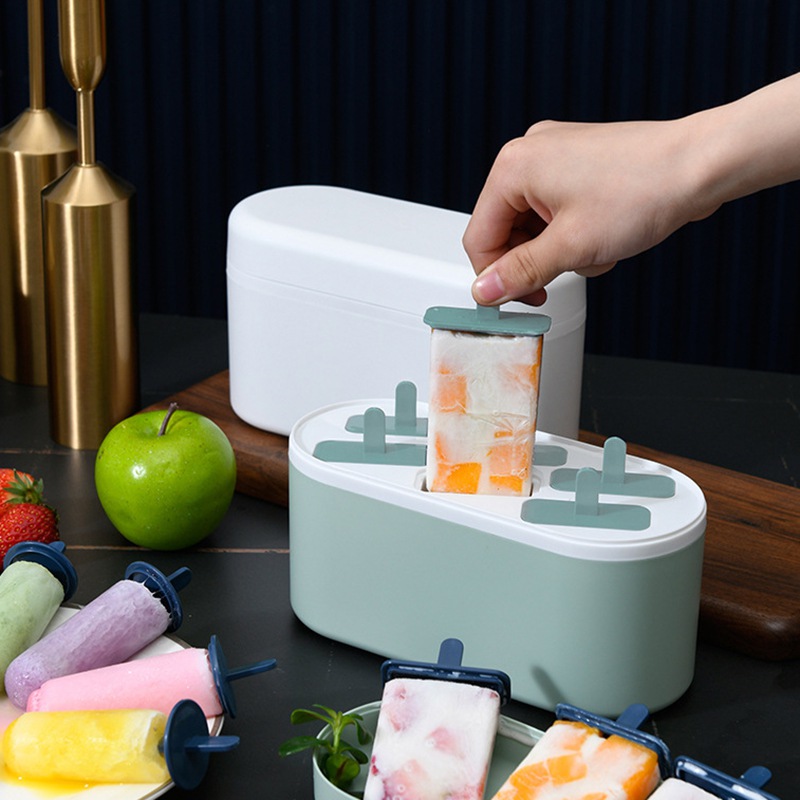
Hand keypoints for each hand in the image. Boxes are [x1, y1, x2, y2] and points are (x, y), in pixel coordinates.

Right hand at [463, 117, 717, 304]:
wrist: (701, 165)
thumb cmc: (644, 189)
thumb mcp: (571, 246)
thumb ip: (520, 272)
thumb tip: (485, 291)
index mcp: (513, 167)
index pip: (479, 237)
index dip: (495, 277)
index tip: (514, 300)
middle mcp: (530, 154)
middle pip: (505, 231)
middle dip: (534, 261)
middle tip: (556, 281)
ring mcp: (555, 156)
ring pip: (534, 226)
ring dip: (559, 250)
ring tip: (594, 251)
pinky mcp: (578, 164)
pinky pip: (557, 212)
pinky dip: (575, 233)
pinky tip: (604, 236)